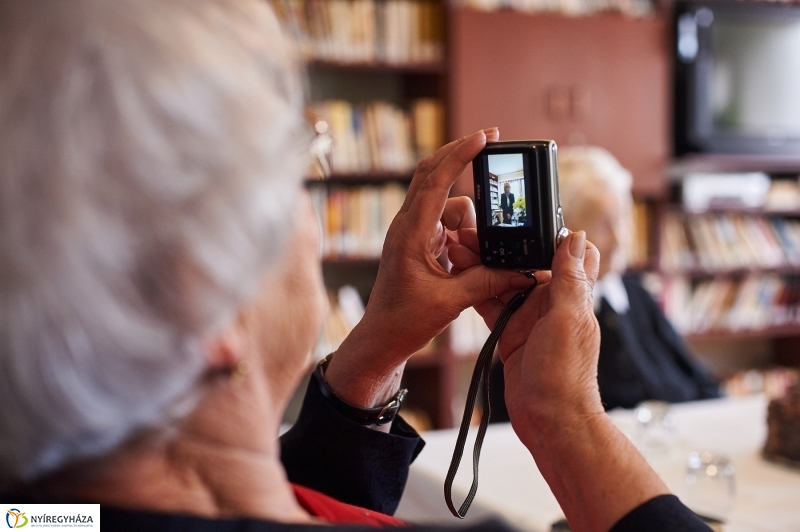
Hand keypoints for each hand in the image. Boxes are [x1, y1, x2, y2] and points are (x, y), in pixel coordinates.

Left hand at [326, 129, 532, 408]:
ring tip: (470, 259)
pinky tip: (467, 261)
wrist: (381, 339)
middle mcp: (408, 226)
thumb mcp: (451, 302)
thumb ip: (488, 281)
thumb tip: (523, 271)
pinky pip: (447, 224)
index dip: (460, 154)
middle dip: (460, 156)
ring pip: (448, 205)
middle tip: (490, 141)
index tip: (484, 135)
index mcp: (410, 233)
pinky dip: (464, 234)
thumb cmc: (404, 321)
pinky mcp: (419, 244)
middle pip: (433, 173)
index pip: (435, 180)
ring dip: (469, 221)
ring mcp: (413, 233)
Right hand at [452, 231, 672, 531]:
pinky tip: (456, 276)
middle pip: (525, 263)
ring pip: (503, 281)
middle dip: (501, 246)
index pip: (566, 253)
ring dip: (482, 265)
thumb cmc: (566, 374)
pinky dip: (475, 290)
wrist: (549, 420)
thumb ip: (571, 279)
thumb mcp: (570, 320)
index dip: (548, 233)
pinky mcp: (510, 334)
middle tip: (472, 232)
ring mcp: (528, 319)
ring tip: (457, 248)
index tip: (521, 217)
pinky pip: (491, 305)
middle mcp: (551, 303)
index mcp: (571, 295)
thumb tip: (578, 236)